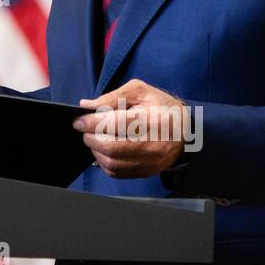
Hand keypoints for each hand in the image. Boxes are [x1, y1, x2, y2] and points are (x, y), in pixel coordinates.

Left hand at [73, 78, 187, 178]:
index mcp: (153, 120)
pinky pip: (118, 173)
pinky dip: (105, 162)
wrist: (185, 129)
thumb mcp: (140, 91)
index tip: (79, 120)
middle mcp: (153, 144)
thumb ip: (112, 97)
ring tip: (94, 138)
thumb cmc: (162, 107)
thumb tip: (87, 105)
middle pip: (111, 147)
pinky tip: (104, 150)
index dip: (92, 122)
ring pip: (112, 163)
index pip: (116, 124)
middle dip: (91, 138)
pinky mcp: (147, 171)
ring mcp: (151, 161)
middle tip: (85, 129)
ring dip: (96, 151)